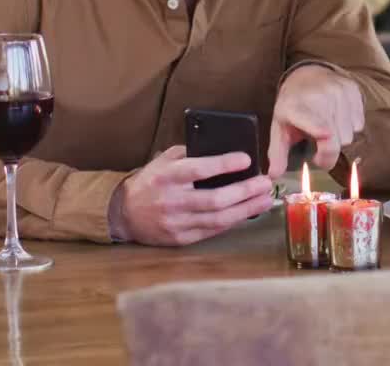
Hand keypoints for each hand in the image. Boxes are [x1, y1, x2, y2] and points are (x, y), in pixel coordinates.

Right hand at [118, 146, 273, 245]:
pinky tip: (247, 212)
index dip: (224, 164)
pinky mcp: (181, 239)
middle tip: (265, 183)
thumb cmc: (150, 182)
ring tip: (265, 199)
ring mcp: (177, 223)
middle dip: (244, 191)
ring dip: (246, 209)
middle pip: (214, 199)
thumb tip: (221, 149)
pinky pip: (212, 231)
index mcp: (166, 177)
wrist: (124, 214)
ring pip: (218, 219)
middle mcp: (172, 201)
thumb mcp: (163, 161)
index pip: (198, 170)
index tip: (246, 159)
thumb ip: (189, 154)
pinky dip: (232, 222)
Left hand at [267, 65, 364, 176]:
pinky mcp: (353, 90)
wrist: (307, 74)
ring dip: (340, 137)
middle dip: (329, 149)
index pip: (312, 119)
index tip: (326, 135)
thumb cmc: (293, 106)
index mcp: (295, 107)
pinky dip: (350, 126)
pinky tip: (337, 118)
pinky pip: (359, 122)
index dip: (321, 128)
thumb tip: (273, 176)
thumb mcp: (279, 128)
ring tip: (326, 127)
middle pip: (337, 139)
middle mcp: (319, 96)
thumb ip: (277, 153)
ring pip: (350, 133)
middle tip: (318, 145)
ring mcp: (339, 91)